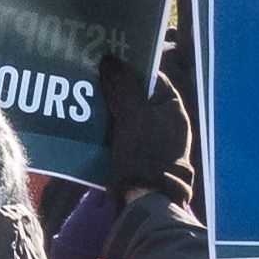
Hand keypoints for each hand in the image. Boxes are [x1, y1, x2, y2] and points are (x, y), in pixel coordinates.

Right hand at [96, 51, 196, 207]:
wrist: (147, 199)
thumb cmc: (144, 151)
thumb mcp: (132, 114)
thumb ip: (122, 86)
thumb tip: (110, 59)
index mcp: (173, 108)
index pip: (152, 78)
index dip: (130, 68)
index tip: (108, 62)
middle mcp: (168, 123)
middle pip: (138, 97)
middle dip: (116, 90)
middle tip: (91, 81)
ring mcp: (156, 142)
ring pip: (128, 117)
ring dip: (109, 111)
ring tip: (85, 102)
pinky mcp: (142, 158)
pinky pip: (123, 136)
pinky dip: (109, 131)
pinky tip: (89, 127)